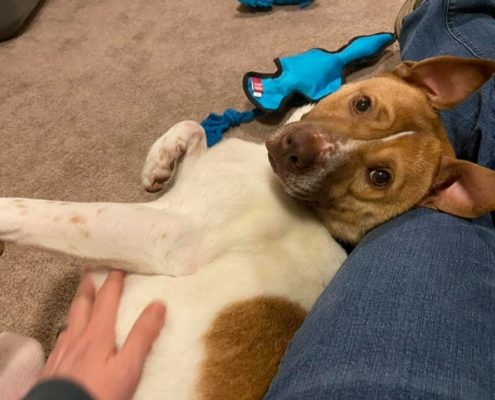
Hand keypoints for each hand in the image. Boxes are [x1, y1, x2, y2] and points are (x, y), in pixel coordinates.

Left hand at [40, 270, 165, 399]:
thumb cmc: (99, 392)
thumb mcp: (129, 366)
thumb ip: (142, 335)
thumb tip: (158, 305)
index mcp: (97, 334)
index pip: (106, 300)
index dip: (113, 283)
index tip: (118, 268)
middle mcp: (77, 338)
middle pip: (82, 305)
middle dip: (88, 287)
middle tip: (89, 273)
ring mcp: (62, 353)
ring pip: (69, 321)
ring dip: (77, 306)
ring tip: (80, 300)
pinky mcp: (52, 369)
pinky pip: (60, 340)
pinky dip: (67, 329)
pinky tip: (67, 337)